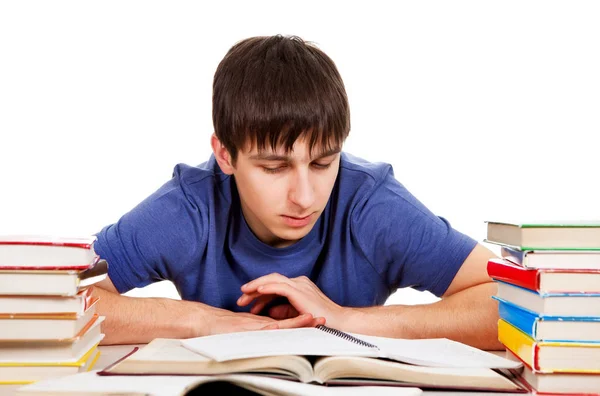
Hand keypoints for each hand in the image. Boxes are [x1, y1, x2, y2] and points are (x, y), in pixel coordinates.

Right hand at [200, 305, 321, 335]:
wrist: (205, 321)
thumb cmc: (225, 327)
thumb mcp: (248, 329)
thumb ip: (262, 328)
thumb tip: (276, 330)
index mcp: (264, 324)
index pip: (287, 321)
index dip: (302, 321)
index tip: (317, 321)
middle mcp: (262, 323)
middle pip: (286, 320)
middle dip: (304, 320)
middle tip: (320, 319)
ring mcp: (254, 325)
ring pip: (277, 322)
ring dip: (292, 322)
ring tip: (308, 320)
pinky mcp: (244, 328)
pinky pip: (260, 327)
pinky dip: (270, 327)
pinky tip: (278, 327)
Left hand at [237, 273, 344, 327]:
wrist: (340, 324)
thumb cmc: (322, 321)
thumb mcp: (298, 315)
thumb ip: (284, 311)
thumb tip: (271, 311)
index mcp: (299, 287)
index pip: (275, 286)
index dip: (260, 293)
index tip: (248, 303)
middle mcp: (299, 283)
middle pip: (271, 280)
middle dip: (254, 288)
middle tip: (241, 297)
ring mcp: (300, 285)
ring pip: (273, 280)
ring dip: (257, 286)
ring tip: (244, 293)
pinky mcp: (300, 292)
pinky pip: (280, 286)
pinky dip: (267, 287)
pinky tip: (257, 290)